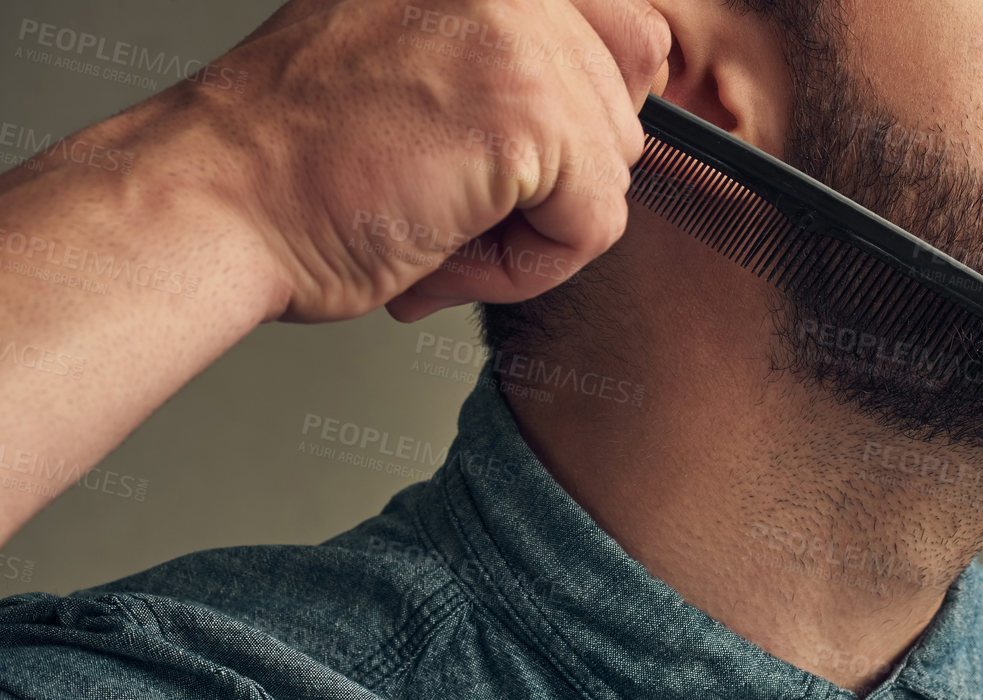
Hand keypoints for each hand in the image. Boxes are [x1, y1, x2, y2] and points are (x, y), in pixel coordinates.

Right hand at [194, 0, 671, 323]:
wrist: (220, 205)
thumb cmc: (301, 158)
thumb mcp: (426, 59)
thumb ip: (520, 54)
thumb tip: (643, 76)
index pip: (631, 33)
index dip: (583, 119)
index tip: (509, 155)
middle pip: (626, 108)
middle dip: (557, 180)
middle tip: (453, 198)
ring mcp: (518, 35)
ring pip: (614, 169)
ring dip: (538, 224)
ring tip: (440, 220)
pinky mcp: (526, 114)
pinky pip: (596, 221)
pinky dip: (533, 264)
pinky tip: (449, 244)